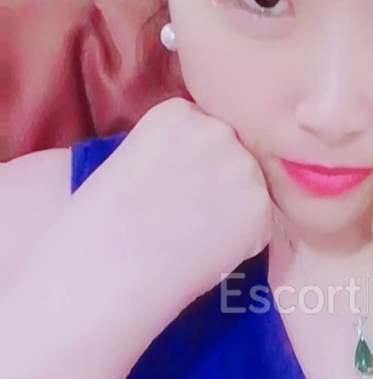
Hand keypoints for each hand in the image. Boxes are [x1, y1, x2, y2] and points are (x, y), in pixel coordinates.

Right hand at [51, 98, 273, 349]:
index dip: (197, 166)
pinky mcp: (259, 209)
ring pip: (253, 192)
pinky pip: (262, 228)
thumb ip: (177, 151)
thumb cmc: (105, 223)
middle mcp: (217, 131)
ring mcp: (243, 169)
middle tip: (187, 217)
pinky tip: (206, 252)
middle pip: (238, 156)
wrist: (105, 266)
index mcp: (180, 112)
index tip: (175, 188)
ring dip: (235, 215)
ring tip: (193, 237)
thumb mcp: (134, 159)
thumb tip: (206, 169)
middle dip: (223, 185)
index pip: (209, 132)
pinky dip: (243, 245)